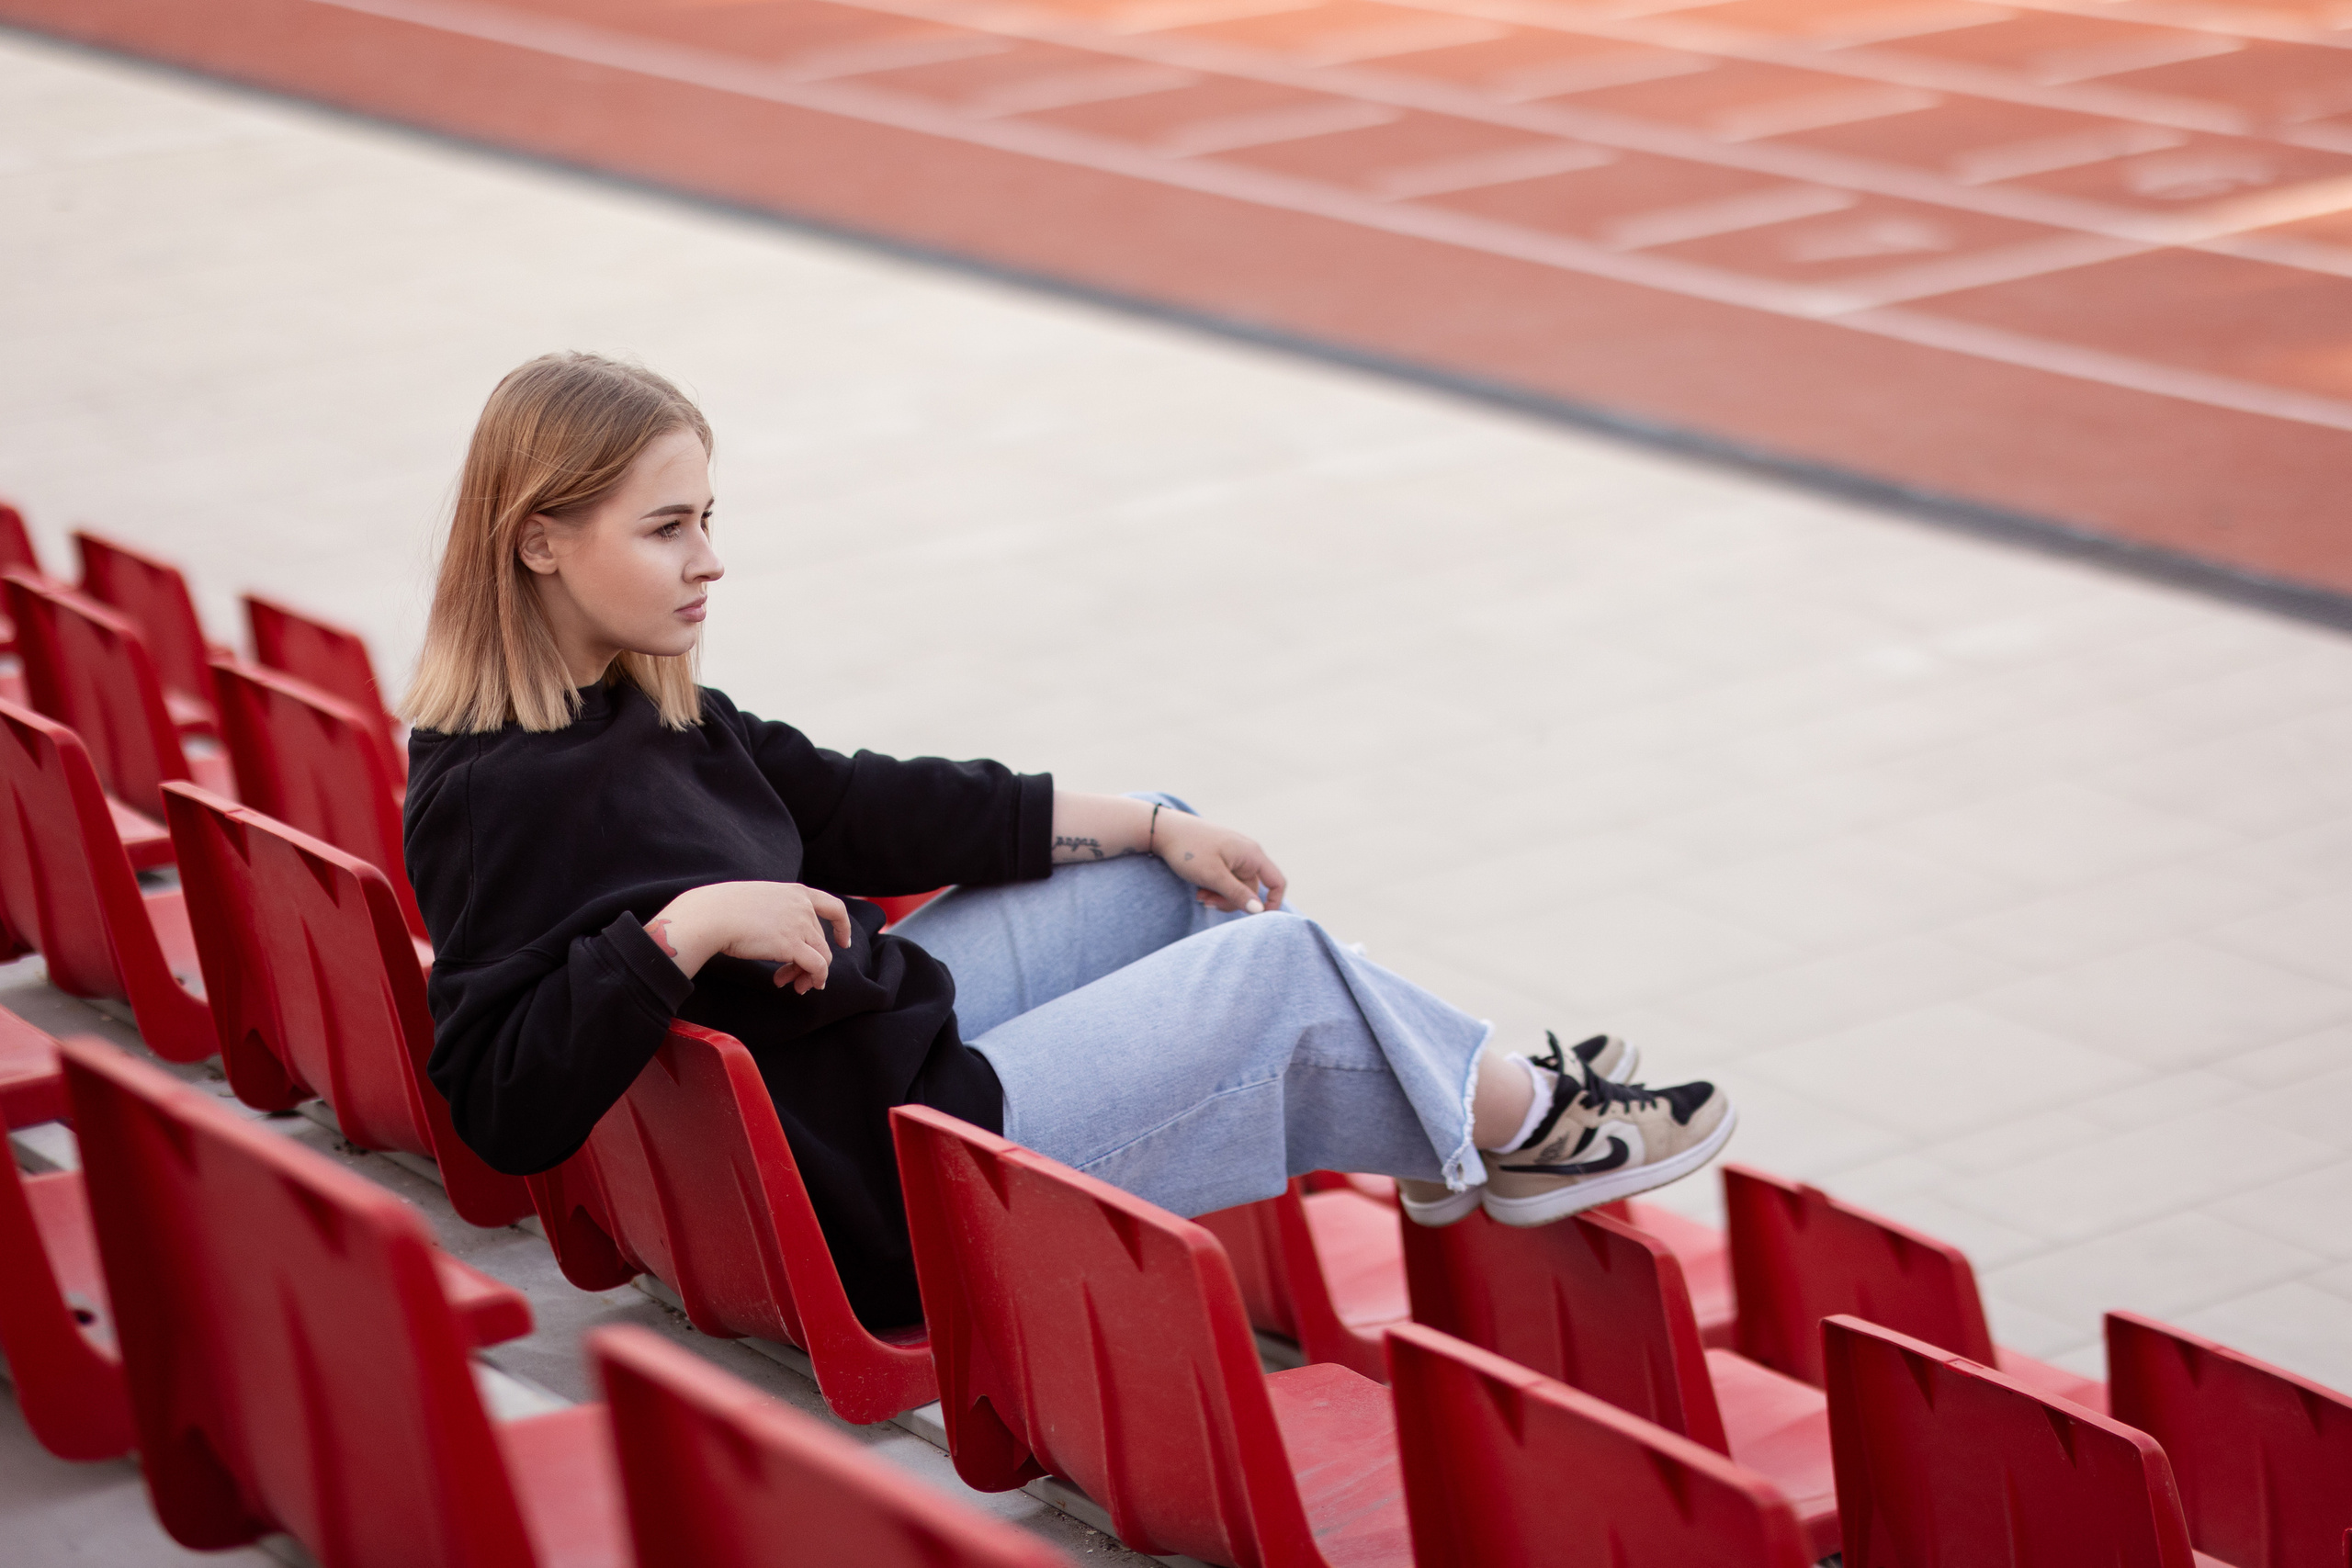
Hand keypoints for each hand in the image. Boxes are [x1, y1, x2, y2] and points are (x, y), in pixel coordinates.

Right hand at [647, 881, 853, 993]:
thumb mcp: (759, 899)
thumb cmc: (724, 908)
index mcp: (796, 892)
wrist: (712, 915)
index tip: (842, 941)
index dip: (841, 926)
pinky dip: (815, 979)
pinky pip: (816, 967)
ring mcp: (800, 925)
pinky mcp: (793, 945)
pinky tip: (801, 987)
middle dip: (807, 962)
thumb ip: (775, 910)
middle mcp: (803, 906)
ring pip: (821, 956)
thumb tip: (777, 933)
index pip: (833, 906)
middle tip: (788, 978)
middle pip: (820, 941)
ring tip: (790, 985)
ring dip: (808, 974)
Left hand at [1155, 812, 1286, 913]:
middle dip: (1231, 901)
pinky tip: (1199, 888)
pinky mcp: (1221, 858)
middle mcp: (1247, 854)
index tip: (1257, 919)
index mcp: (1251, 854)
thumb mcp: (1213, 876)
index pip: (1277, 882)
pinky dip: (1214, 887)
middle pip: (1251, 889)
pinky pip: (1225, 879)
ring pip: (1236, 886)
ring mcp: (1234, 855)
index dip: (1273, 902)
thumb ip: (1237, 894)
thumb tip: (1259, 911)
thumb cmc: (1189, 850)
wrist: (1163, 830)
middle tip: (1206, 902)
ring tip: (1199, 896)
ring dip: (1220, 896)